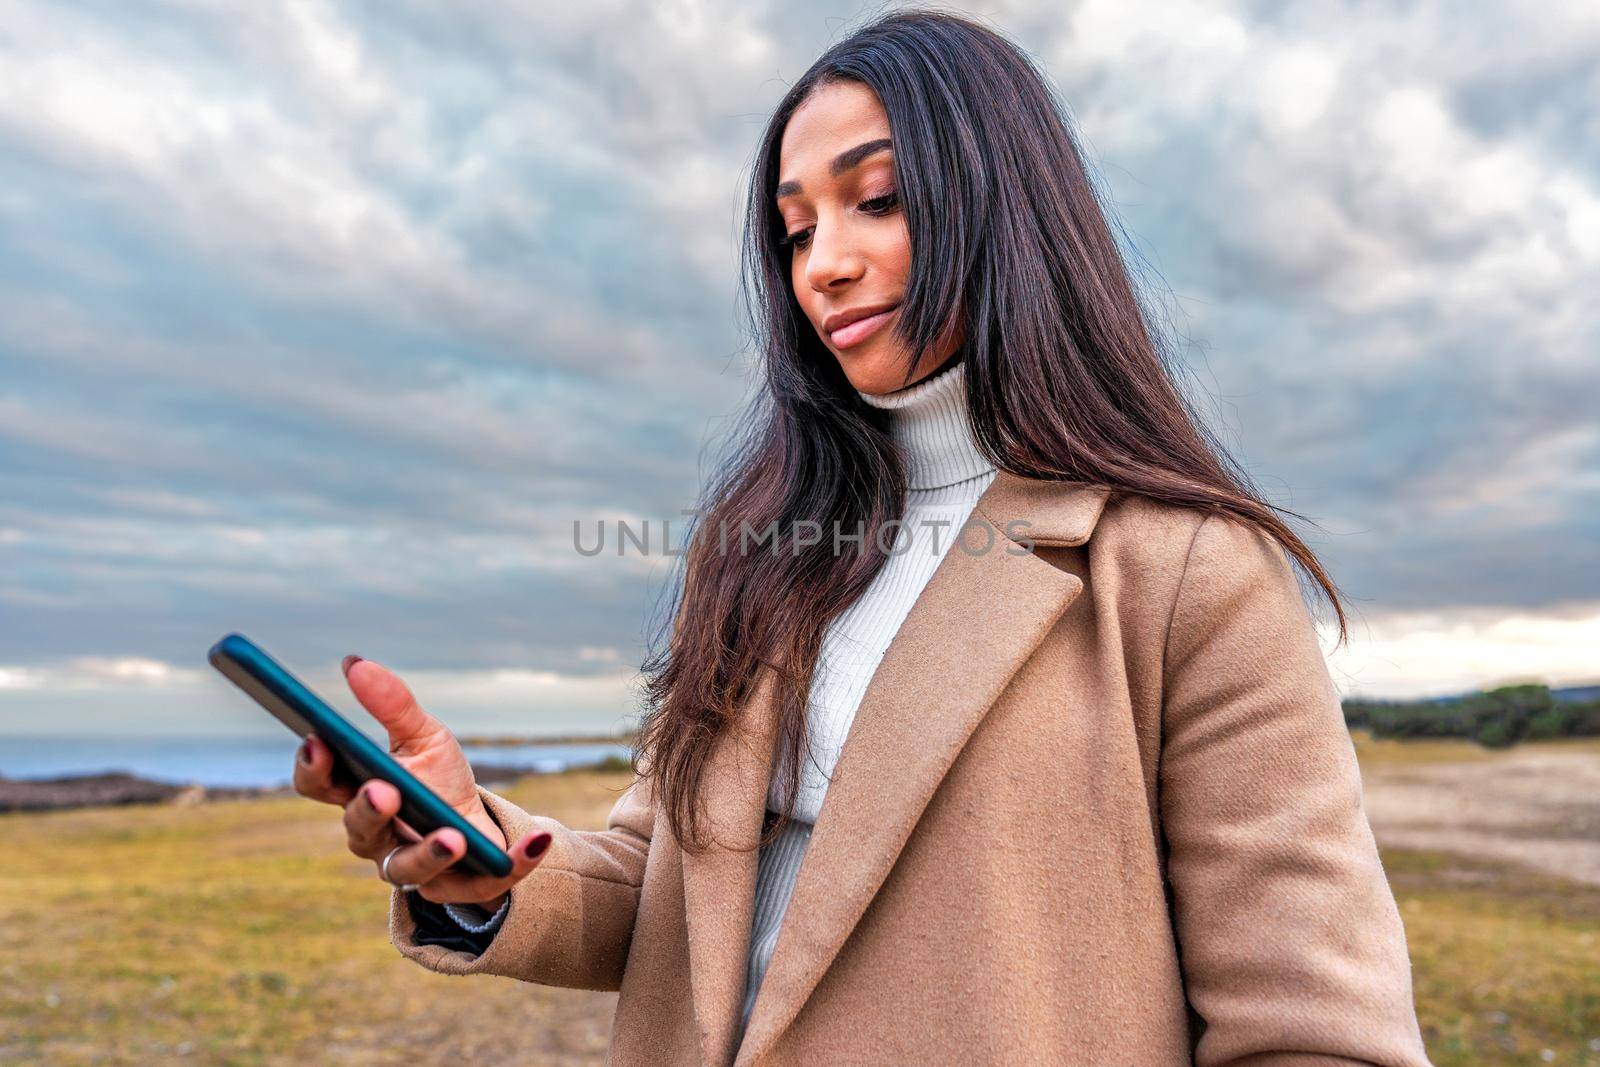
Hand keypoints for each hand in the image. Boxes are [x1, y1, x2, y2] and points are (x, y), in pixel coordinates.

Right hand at [290, 654, 553, 911]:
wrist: (479, 827)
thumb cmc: (440, 779)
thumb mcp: (424, 737)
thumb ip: (392, 705)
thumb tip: (355, 662)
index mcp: (359, 795)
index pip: (321, 784)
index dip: (314, 767)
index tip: (319, 741)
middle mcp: (376, 838)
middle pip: (359, 830)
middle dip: (369, 811)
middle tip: (385, 791)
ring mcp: (413, 869)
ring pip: (408, 869)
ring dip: (429, 854)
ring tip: (453, 837)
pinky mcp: (457, 889)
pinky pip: (481, 885)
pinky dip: (511, 864)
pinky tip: (536, 843)